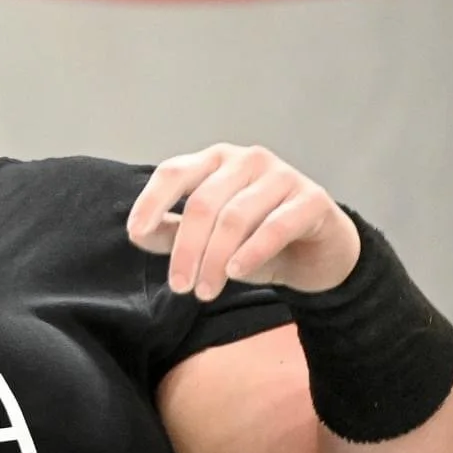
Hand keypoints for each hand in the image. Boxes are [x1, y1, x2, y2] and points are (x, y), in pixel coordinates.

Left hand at [125, 144, 359, 298]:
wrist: (316, 254)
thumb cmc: (254, 240)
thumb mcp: (208, 240)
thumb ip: (172, 233)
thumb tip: (138, 233)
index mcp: (215, 162)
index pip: (174, 172)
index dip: (151, 201)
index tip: (136, 232)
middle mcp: (247, 161)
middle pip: (203, 203)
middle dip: (187, 249)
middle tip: (180, 286)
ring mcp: (281, 176)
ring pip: (235, 217)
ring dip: (215, 259)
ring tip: (205, 292)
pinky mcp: (312, 199)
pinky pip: (276, 225)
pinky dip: (252, 251)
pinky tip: (237, 273)